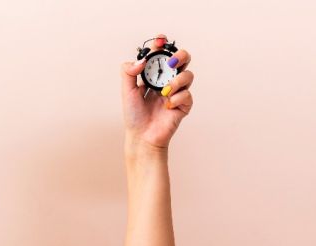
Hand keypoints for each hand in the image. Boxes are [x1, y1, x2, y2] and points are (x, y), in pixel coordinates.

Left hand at [121, 34, 192, 150]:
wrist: (141, 136)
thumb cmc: (134, 115)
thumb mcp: (127, 91)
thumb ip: (129, 72)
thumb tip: (141, 60)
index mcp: (154, 74)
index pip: (161, 54)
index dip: (162, 44)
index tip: (159, 40)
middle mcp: (168, 80)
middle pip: (182, 59)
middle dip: (179, 55)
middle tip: (170, 62)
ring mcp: (177, 92)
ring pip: (188, 75)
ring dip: (177, 80)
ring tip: (165, 91)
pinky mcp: (184, 105)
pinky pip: (187, 94)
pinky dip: (177, 98)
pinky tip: (167, 105)